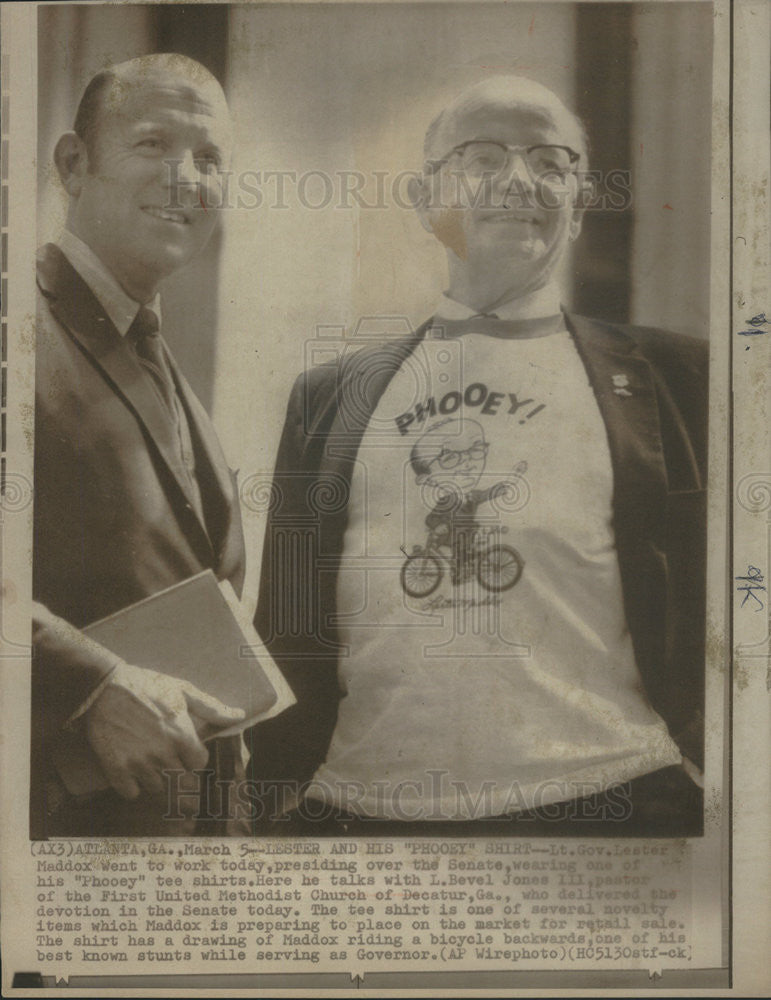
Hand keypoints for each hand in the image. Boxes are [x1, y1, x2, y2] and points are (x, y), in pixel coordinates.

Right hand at [84, 663, 244, 799]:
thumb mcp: (183, 690)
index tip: (184, 750)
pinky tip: (130, 768)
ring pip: (157, 789)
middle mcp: (163, 753)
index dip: (193, 758)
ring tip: (146, 759)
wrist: (104, 687)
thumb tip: (239, 715)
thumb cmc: (147, 686)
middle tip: (166, 759)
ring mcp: (139, 763)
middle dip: (177, 773)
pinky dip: (131, 785)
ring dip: (154, 778)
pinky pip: (131, 793)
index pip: (199, 764)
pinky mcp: (116, 769)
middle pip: (182, 783)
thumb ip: (212, 708)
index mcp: (182, 735)